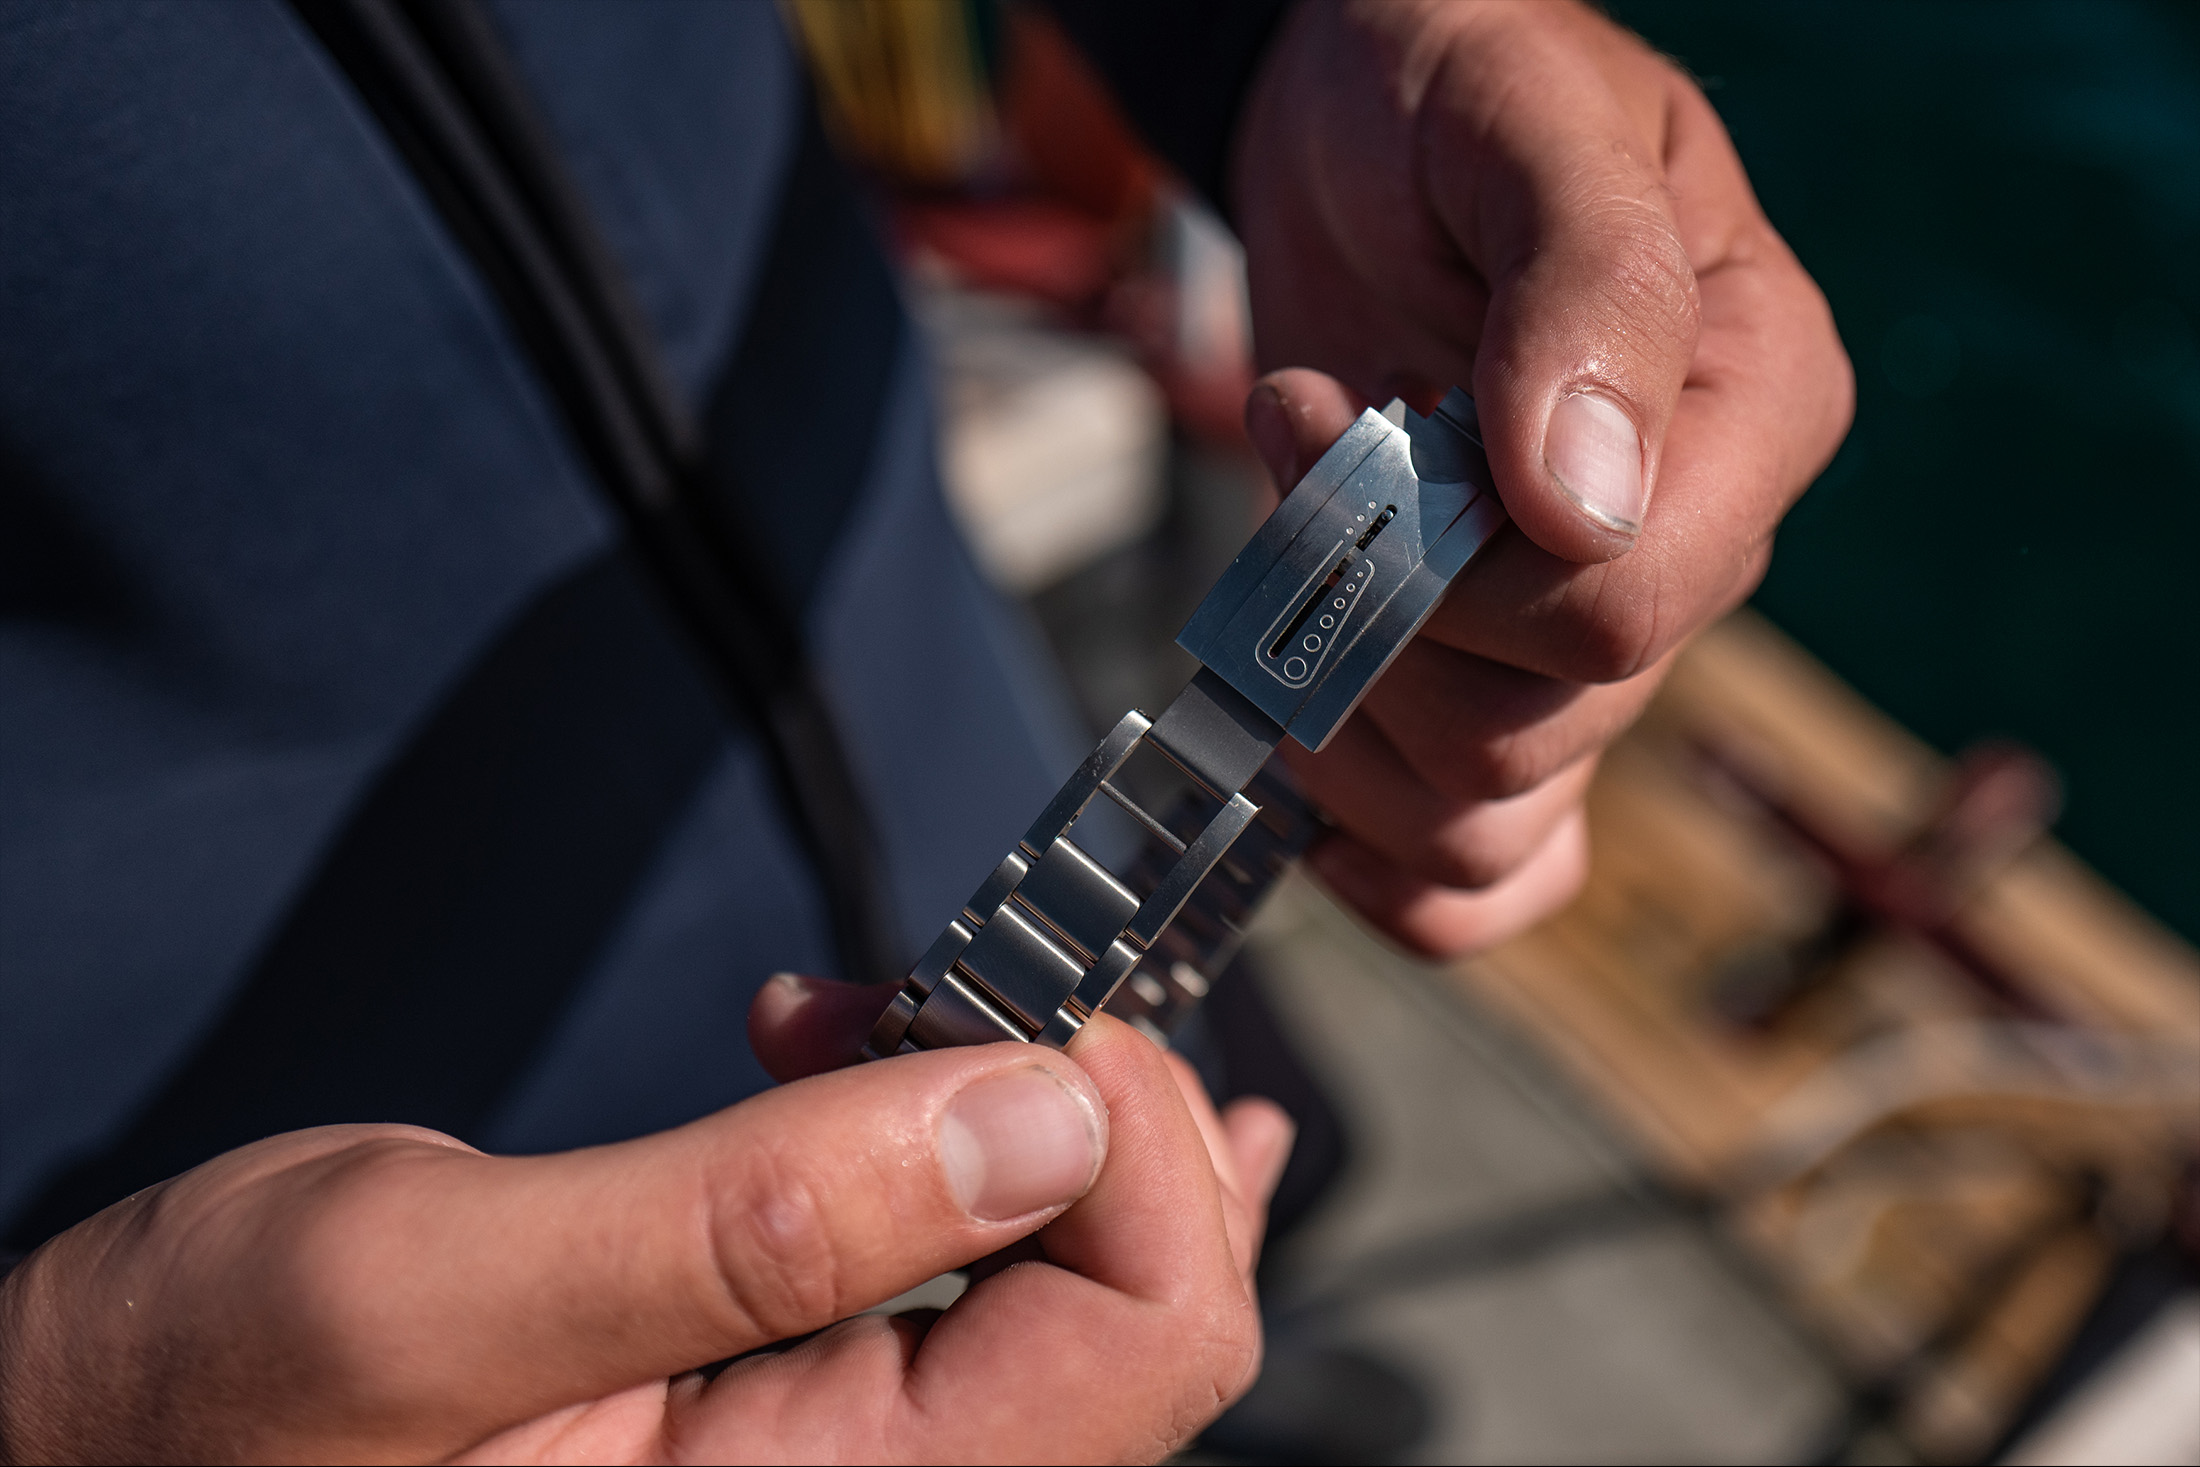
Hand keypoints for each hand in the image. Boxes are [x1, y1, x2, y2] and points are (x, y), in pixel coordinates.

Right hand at [0, 977, 1291, 1463]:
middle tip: (960, 984)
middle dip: (1094, 1110)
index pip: (1144, 1343)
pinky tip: (940, 1092)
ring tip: (888, 1020)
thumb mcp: (423, 1289)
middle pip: (1146, 1321)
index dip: (1134, 1137)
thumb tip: (1041, 1109)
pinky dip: (990, 1165)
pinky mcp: (814, 1442)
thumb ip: (748, 1219)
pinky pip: (1000, 1315)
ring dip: (1033, 1120)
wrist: (109, 1466)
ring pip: (1087, 1305)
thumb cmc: (196, 1414)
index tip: (1025, 998)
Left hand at [1232, 0, 1852, 955]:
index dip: (1434, 567)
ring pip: (1483, 815)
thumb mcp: (1522, 121)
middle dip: (1356, 625)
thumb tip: (1581, 500)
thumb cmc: (1451, 88)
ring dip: (1336, 726)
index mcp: (1747, 414)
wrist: (1362, 120)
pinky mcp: (1490, 679)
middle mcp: (1687, 547)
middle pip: (1526, 728)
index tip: (1318, 414)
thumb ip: (1584, 285)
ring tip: (1287, 564)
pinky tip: (1313, 796)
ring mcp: (1585, 634)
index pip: (1616, 611)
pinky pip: (1481, 872)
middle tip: (1287, 456)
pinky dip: (1388, 871)